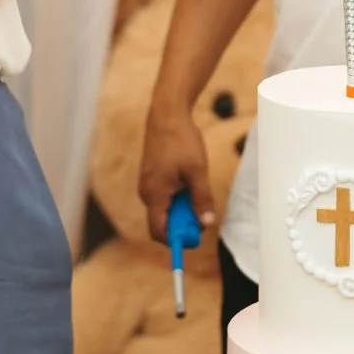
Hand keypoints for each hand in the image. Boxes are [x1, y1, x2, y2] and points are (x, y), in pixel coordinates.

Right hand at [138, 103, 214, 245]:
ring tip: (197, 188)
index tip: (196, 235)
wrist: (167, 114)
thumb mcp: (197, 171)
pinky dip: (178, 197)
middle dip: (184, 222)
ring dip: (183, 208)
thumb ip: (201, 199)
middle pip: (163, 222)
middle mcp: (147, 193)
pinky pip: (164, 197)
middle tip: (203, 210)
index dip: (177, 239)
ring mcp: (148, 184)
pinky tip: (190, 181)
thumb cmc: (181, 140)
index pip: (159, 231)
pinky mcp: (152, 177)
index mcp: (154, 194)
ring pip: (165, 209)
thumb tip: (206, 223)